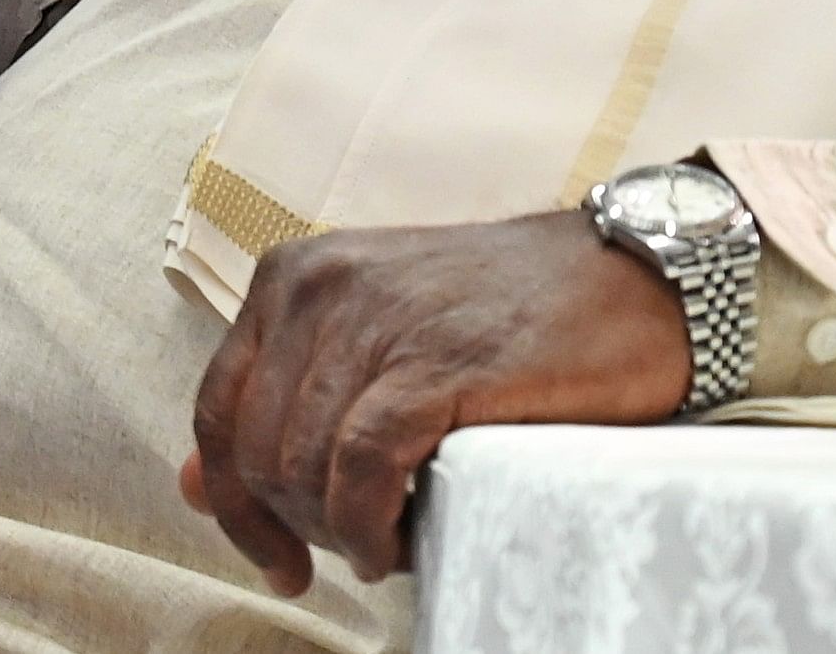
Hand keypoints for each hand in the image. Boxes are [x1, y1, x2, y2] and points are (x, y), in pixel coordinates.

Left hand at [183, 213, 684, 591]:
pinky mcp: (435, 364)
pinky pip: (361, 468)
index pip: (217, 409)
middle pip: (257, 448)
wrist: (641, 279)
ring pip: (304, 464)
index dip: (235, 502)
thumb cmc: (517, 316)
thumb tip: (194, 483)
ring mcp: (376, 322)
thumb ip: (287, 400)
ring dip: (340, 531)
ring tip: (390, 545)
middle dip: (296, 524)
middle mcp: (319, 288)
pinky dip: (367, 524)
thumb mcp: (380, 339)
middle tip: (356, 553)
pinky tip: (396, 542)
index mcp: (295, 276)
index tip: (277, 559)